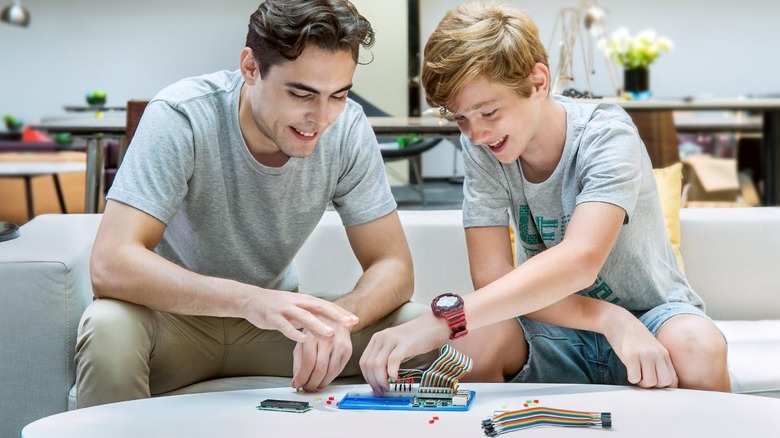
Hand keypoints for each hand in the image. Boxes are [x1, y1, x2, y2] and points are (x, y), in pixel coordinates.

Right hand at [243, 289, 357, 342]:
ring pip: (304, 317)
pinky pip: (285, 326)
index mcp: (305, 300)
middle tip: (350, 323)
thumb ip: (311, 314)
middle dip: (336, 316)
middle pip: (320, 308)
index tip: (355, 320)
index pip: (326, 305)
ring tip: (331, 333)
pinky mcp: (273, 317)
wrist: (251, 299)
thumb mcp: (297, 307)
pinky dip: (294, 333)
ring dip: (318, 325)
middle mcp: (297, 302)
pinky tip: (303, 340)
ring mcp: (285, 309)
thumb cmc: (277, 306)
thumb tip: (330, 324)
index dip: (341, 312)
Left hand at [291, 323, 351, 391]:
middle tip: (306, 388)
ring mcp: (340, 344)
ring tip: (314, 385)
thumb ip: (298, 362)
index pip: (308, 362)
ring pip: (330, 372)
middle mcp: (328, 339)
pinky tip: (324, 379)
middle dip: (312, 383)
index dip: (302, 377)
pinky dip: (330, 378)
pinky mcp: (348, 350)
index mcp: (313, 335)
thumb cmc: (315, 331)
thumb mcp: (302, 342)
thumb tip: (296, 382)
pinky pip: (339, 369)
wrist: (334, 319)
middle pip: (320, 369)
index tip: (298, 384)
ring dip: (321, 383)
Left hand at [359, 313, 449, 395]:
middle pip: (368, 365)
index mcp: (377, 338)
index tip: (374, 387)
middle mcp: (382, 337)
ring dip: (380, 380)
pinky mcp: (405, 343)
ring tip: (388, 386)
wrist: (434, 325)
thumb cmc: (417, 338)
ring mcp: (392, 339)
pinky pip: (392, 361)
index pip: (364, 361)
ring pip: (377, 364)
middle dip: (373, 382)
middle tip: (381, 391)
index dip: (367, 377)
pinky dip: (392, 373)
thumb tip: (380, 379)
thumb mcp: (396, 347)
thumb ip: (386, 360)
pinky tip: (396, 378)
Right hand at [604, 314, 677, 388]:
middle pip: (663, 383)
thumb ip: (659, 363)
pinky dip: (631, 378)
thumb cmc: (634, 338)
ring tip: (635, 373)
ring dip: (641, 382)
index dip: (663, 387)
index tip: (653, 383)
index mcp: (664, 354)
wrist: (619, 322)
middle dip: (653, 386)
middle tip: (643, 378)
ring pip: (650, 382)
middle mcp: (657, 355)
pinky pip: (634, 378)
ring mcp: (644, 355)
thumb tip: (662, 384)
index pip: (673, 380)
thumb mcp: (653, 349)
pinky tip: (628, 369)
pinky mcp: (630, 356)